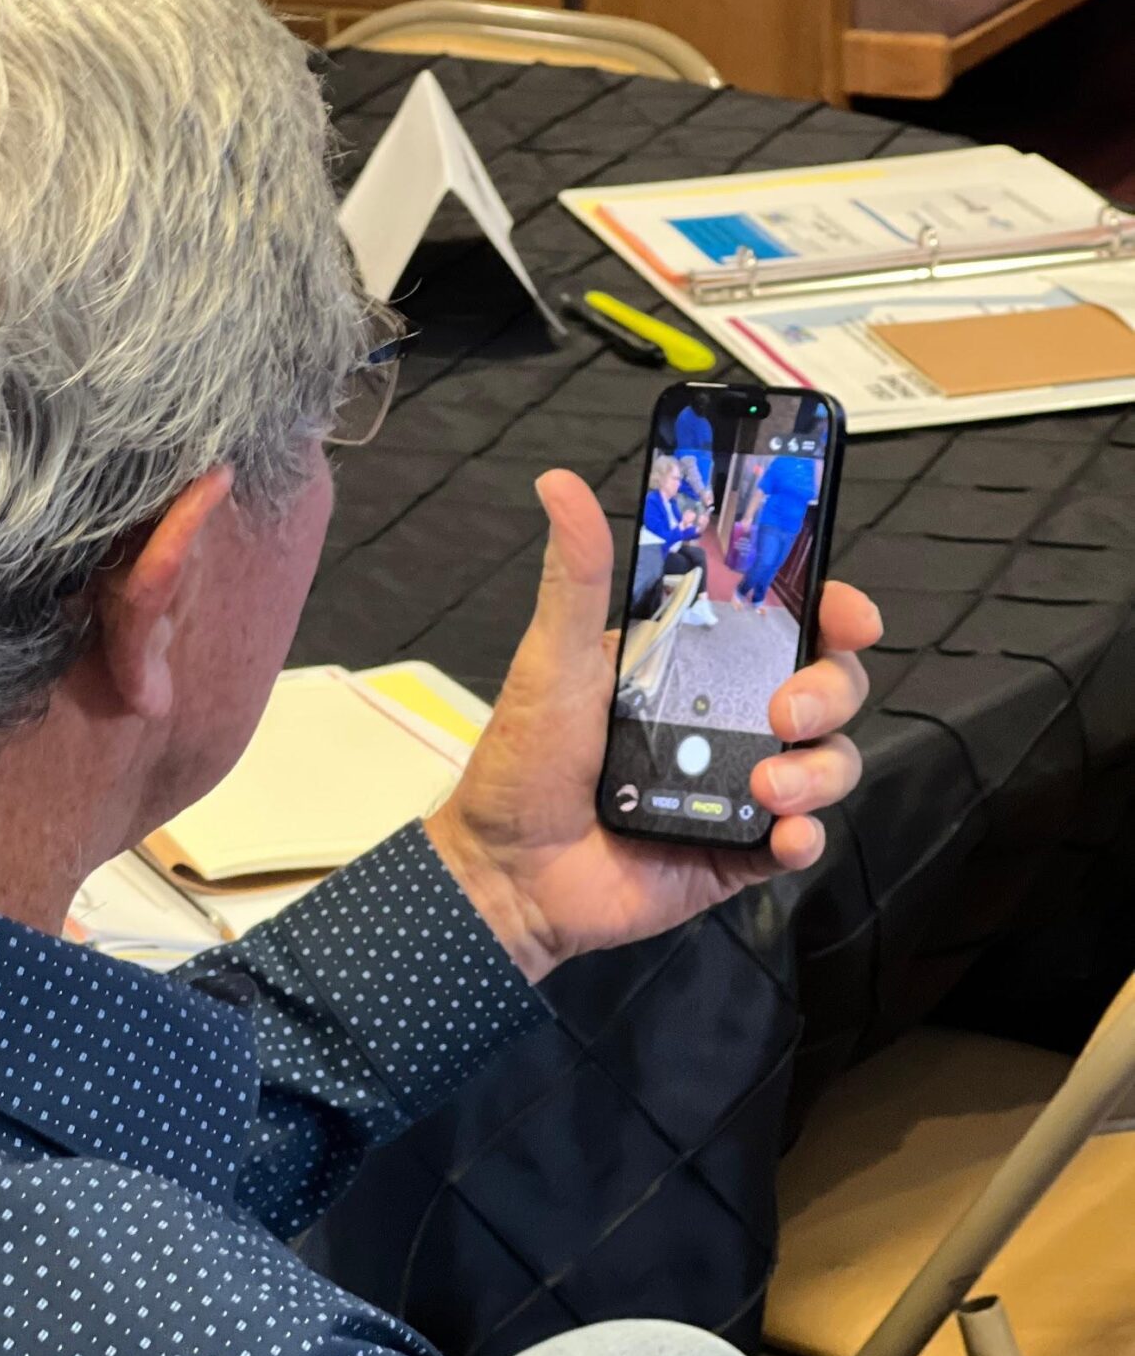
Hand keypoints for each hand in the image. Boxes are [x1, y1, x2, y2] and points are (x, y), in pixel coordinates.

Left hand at [425, 470, 879, 981]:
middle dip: (828, 690)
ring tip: (765, 787)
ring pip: (828, 761)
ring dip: (819, 771)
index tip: (848, 614)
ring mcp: (738, 784)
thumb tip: (559, 483)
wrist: (507, 872)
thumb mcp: (552, 658)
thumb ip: (575, 576)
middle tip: (783, 710)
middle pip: (827, 686)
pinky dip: (806, 836)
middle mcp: (727, 716)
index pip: (787, 621)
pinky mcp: (738, 849)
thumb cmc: (523, 760)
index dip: (833, 610)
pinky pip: (801, 839)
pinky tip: (783, 834)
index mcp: (693, 662)